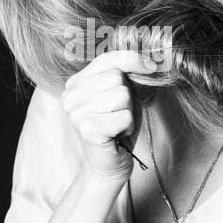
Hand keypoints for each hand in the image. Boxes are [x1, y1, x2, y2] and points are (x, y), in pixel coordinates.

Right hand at [61, 49, 162, 185]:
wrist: (109, 164)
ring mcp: (76, 112)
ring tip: (116, 125)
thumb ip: (125, 71)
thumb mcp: (122, 93)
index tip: (151, 66)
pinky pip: (124, 116)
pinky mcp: (87, 130)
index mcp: (75, 82)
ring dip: (128, 113)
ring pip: (122, 95)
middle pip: (117, 77)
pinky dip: (127, 127)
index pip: (107, 58)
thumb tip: (150, 59)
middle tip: (118, 115)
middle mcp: (70, 95)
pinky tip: (117, 135)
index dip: (132, 59)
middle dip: (127, 98)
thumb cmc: (117, 127)